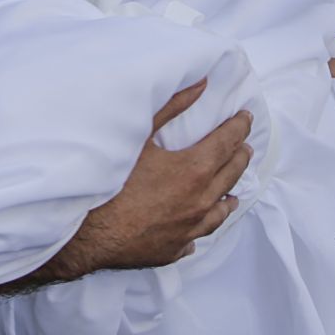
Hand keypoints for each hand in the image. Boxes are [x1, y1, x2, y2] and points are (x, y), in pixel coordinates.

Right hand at [41, 79, 252, 281]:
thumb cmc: (112, 182)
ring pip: (220, 211)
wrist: (89, 232)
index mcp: (195, 170)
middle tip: (244, 146)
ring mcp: (189, 228)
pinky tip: (199, 224)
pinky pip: (196, 237)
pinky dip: (201, 226)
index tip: (245, 118)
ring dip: (228, 196)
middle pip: (231, 175)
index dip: (238, 127)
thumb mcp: (141, 136)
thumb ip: (172, 107)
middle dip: (239, 157)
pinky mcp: (174, 249)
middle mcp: (200, 201)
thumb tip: (200, 85)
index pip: (227, 143)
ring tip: (233, 191)